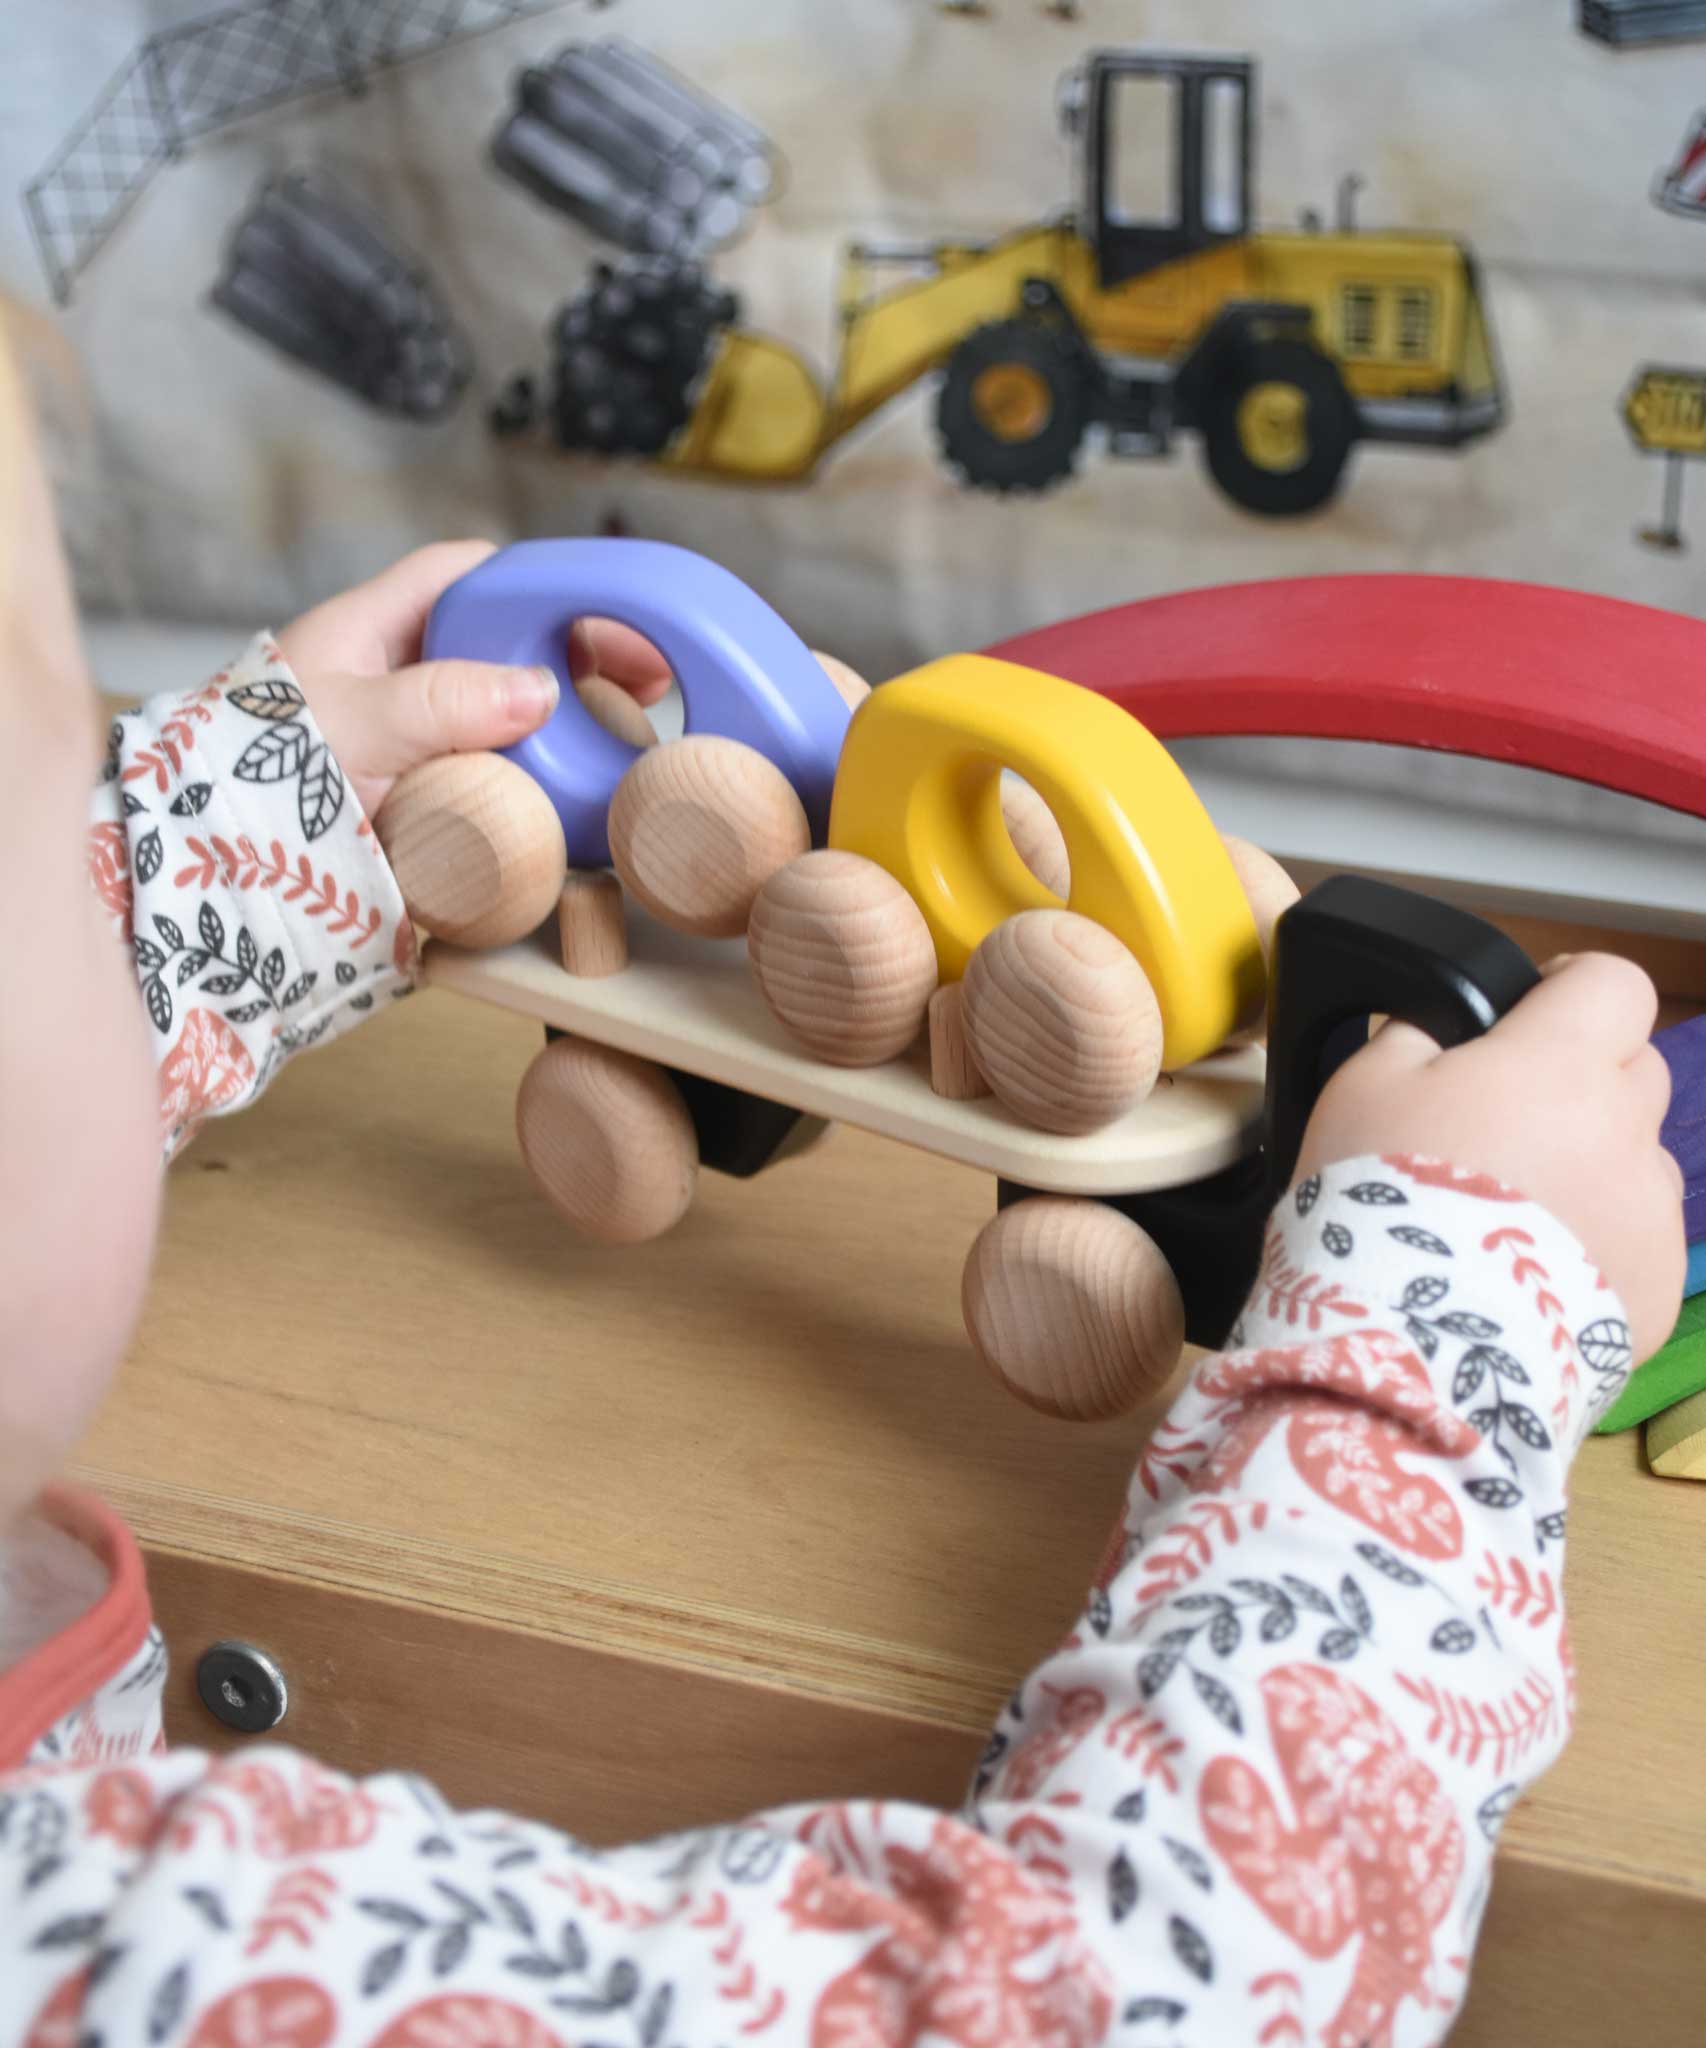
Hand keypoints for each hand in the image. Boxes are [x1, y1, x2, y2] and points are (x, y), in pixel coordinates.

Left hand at [277, 541, 673, 819]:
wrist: (218, 879)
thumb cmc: (256, 788)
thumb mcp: (355, 728)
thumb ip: (442, 702)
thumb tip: (541, 687)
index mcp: (367, 632)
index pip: (461, 574)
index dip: (535, 577)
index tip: (601, 601)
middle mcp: (392, 681)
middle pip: (502, 645)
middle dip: (576, 656)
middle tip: (646, 682)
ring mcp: (410, 744)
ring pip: (507, 715)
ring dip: (570, 723)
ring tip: (630, 737)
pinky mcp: (425, 804)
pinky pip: (499, 779)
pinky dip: (545, 783)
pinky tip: (584, 795)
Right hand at [1297, 953, 1683, 1361]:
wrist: (1410, 1341)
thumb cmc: (1379, 1200)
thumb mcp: (1358, 1086)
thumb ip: (1412, 1036)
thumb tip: (1435, 1029)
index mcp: (1560, 1063)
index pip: (1612, 982)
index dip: (1570, 987)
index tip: (1529, 1013)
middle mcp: (1626, 1128)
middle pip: (1635, 1069)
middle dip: (1582, 1078)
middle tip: (1506, 1121)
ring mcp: (1652, 1212)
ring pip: (1639, 1160)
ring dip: (1594, 1166)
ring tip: (1516, 1214)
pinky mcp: (1659, 1287)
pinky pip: (1639, 1242)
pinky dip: (1598, 1245)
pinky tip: (1530, 1274)